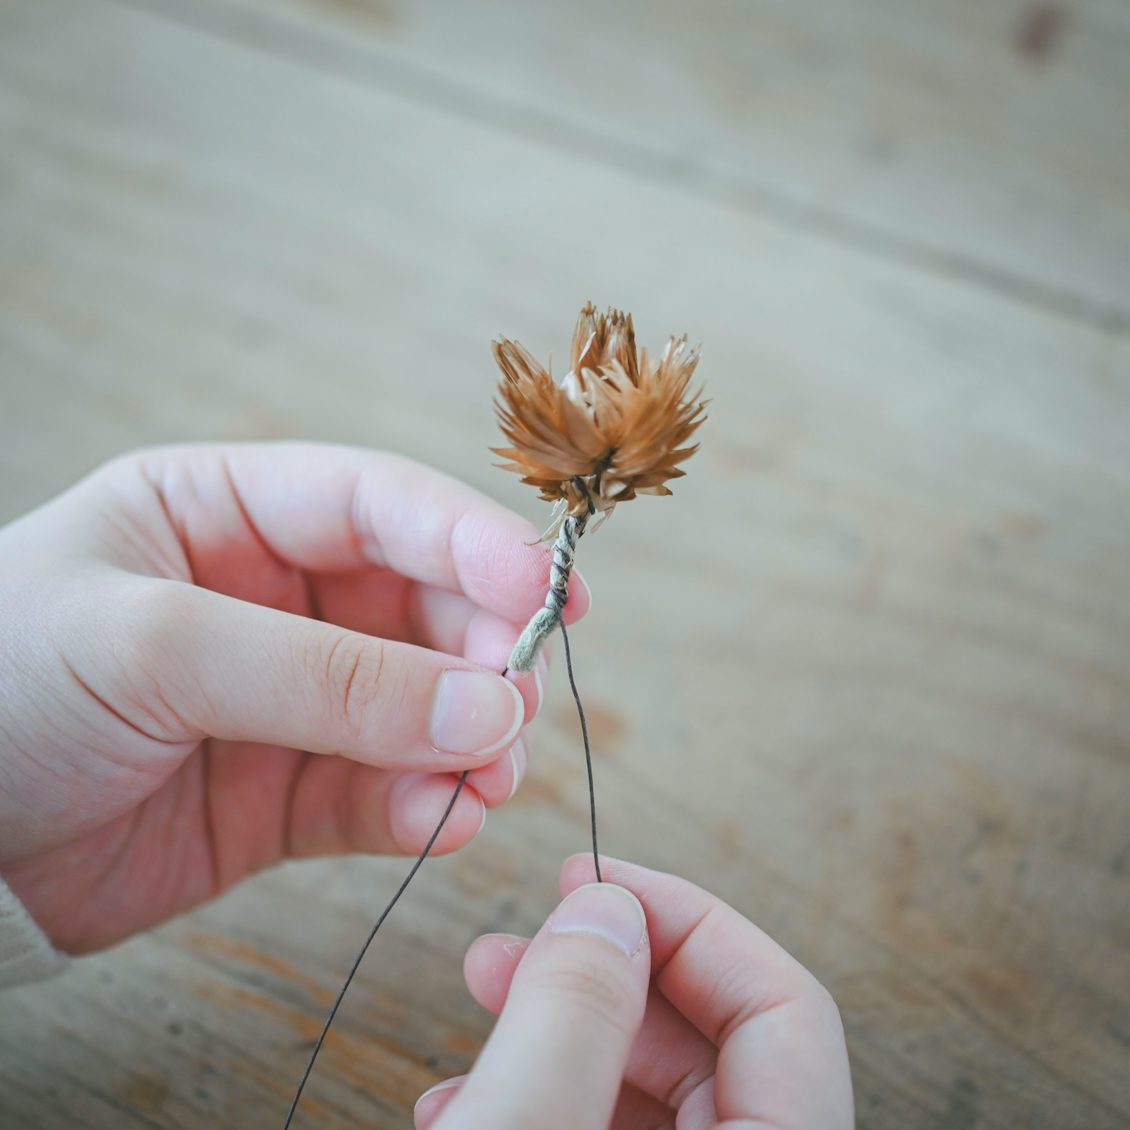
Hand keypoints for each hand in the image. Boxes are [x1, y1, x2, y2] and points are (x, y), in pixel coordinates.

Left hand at [0, 443, 587, 952]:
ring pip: (419, 706)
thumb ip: (324, 677)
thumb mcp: (155, 647)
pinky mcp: (286, 795)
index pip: (377, 504)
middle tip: (515, 702)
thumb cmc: (3, 686)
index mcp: (227, 512)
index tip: (547, 589)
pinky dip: (423, 808)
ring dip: (470, 740)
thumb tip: (485, 707)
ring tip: (491, 776)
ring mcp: (286, 699)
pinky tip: (443, 821)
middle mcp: (271, 598)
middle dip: (482, 652)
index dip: (471, 539)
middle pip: (421, 605)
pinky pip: (381, 794)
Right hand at [414, 856, 852, 1129]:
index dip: (688, 921)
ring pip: (656, 1088)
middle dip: (605, 969)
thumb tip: (608, 909)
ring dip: (562, 1028)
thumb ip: (573, 1019)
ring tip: (482, 998)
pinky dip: (550, 1092)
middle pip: (715, 1041)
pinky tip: (470, 1090)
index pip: (784, 1008)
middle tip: (520, 937)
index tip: (595, 879)